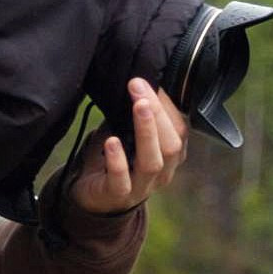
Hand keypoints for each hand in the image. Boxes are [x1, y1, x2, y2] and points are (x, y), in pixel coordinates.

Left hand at [68, 79, 187, 214]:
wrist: (93, 196)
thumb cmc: (114, 158)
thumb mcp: (128, 131)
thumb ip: (136, 111)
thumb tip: (139, 77)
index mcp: (169, 155)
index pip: (179, 129)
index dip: (166, 105)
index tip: (147, 80)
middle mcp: (161, 173)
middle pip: (170, 145)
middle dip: (157, 113)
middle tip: (138, 86)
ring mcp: (141, 187)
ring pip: (152, 162)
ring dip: (146, 132)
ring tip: (137, 106)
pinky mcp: (118, 196)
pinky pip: (122, 181)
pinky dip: (118, 161)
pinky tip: (112, 141)